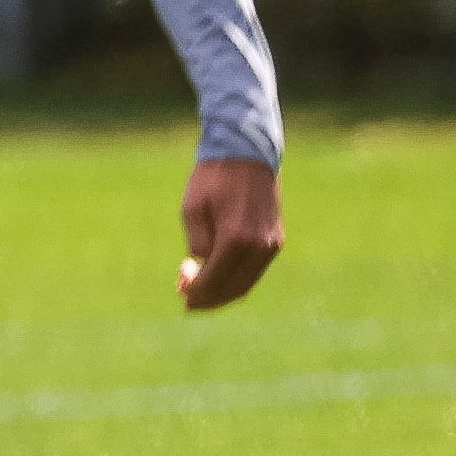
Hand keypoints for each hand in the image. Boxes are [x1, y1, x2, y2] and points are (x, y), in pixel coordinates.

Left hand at [177, 154, 282, 311]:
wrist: (247, 155)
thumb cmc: (213, 179)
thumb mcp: (192, 209)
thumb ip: (198, 243)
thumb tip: (201, 267)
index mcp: (236, 238)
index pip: (214, 279)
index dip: (195, 291)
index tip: (180, 292)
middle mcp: (259, 245)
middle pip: (233, 288)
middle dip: (209, 299)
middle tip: (187, 300)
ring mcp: (271, 244)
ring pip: (246, 283)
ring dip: (223, 293)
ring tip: (199, 292)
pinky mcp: (276, 241)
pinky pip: (254, 271)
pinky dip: (236, 280)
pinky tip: (217, 277)